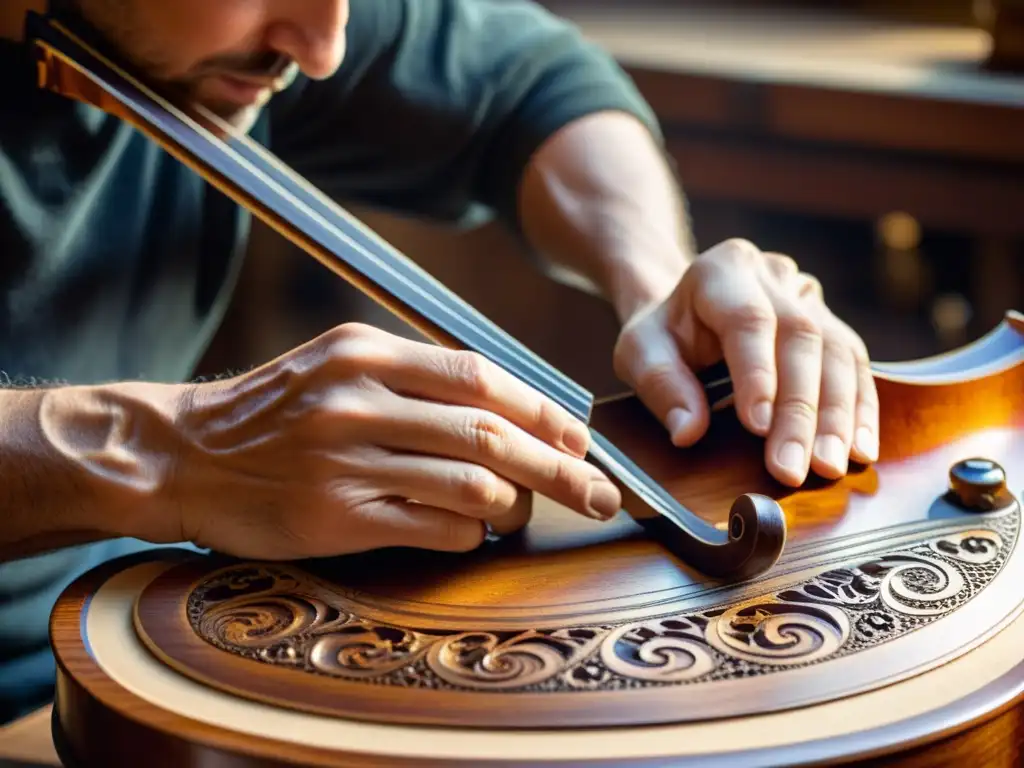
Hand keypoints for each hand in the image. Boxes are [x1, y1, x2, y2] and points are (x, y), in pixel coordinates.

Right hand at [169, 324, 620, 559]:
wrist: (184, 453)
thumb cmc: (275, 411)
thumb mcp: (337, 364)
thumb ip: (414, 377)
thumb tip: (508, 407)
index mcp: (366, 352)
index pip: (481, 377)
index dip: (542, 410)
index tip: (578, 437)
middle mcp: (358, 401)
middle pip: (491, 433)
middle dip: (558, 466)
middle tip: (599, 490)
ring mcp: (346, 461)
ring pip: (470, 484)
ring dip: (516, 504)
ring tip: (526, 512)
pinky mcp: (335, 516)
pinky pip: (432, 529)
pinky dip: (470, 534)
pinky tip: (474, 533)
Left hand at [612, 238, 878, 485]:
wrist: (686, 312)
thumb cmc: (663, 335)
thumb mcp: (640, 351)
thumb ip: (661, 385)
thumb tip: (688, 432)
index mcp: (722, 270)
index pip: (748, 319)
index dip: (757, 374)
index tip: (758, 426)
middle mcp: (773, 276)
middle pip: (800, 338)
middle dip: (800, 410)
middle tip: (793, 467)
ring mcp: (808, 297)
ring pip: (838, 352)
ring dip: (837, 416)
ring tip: (829, 466)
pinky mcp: (832, 324)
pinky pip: (857, 365)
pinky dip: (860, 411)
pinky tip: (859, 451)